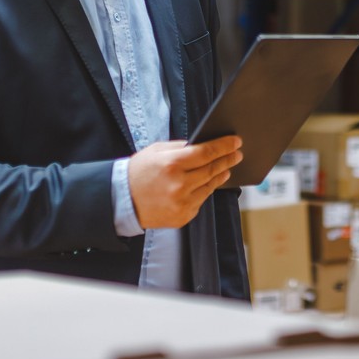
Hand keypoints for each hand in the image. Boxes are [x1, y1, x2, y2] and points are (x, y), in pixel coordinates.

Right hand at [128, 137, 242, 229]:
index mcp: (172, 164)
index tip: (236, 142)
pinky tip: (209, 183)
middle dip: (227, 160)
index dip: (224, 146)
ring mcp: (182, 203)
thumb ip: (180, 148)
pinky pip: (200, 201)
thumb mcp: (156, 151)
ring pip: (209, 186)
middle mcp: (179, 185)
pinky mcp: (183, 217)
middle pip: (212, 170)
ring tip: (226, 168)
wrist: (121, 201)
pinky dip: (205, 190)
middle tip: (237, 154)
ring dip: (220, 175)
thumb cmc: (138, 172)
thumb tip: (203, 146)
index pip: (206, 152)